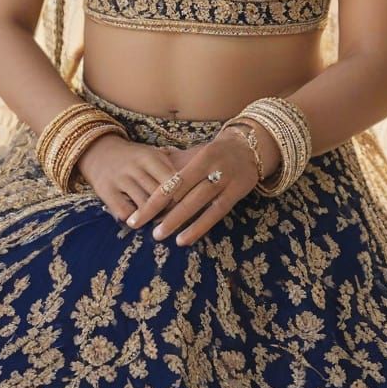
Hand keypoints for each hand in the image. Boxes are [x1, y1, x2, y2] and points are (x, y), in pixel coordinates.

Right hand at [74, 133, 182, 224]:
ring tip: (162, 223)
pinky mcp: (106, 192)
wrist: (99, 151)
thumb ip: (172, 165)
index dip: (183, 194)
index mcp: (149, 156)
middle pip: (159, 194)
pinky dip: (135, 219)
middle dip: (170, 209)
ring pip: (144, 205)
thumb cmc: (135, 157)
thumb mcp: (153, 154)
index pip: (172, 178)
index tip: (190, 204)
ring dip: (154, 217)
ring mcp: (119, 179)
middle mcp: (134, 166)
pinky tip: (140, 221)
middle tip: (179, 219)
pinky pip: (125, 212)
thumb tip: (200, 178)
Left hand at [124, 130, 261, 245]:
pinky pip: (215, 214)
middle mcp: (212, 168)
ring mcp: (226, 181)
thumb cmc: (215, 153)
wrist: (249, 147)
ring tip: (158, 235)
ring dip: (177, 220)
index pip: (173, 180)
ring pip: (198, 203)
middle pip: (182, 192)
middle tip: (137, 224)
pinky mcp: (236, 194)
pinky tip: (184, 240)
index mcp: (199, 157)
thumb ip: (173, 162)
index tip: (137, 212)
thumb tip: (147, 169)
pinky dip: (199, 227)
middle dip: (159, 210)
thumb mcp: (195, 152)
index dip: (155, 197)